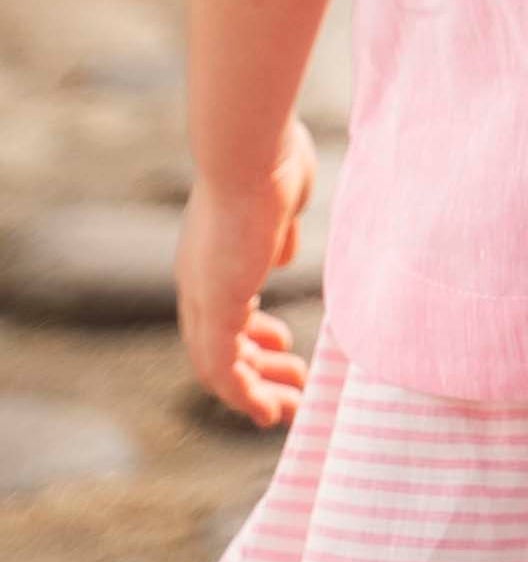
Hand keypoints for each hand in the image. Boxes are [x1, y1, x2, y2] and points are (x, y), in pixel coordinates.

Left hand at [177, 120, 317, 426]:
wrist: (250, 150)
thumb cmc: (272, 161)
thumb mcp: (282, 204)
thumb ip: (280, 231)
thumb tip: (280, 255)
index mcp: (214, 256)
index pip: (224, 312)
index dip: (253, 337)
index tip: (284, 348)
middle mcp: (199, 281)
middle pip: (219, 344)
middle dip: (258, 371)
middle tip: (294, 388)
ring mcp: (203, 294)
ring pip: (218, 365)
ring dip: (253, 392)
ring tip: (288, 408)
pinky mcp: (214, 305)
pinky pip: (221, 368)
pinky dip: (243, 395)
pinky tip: (267, 411)